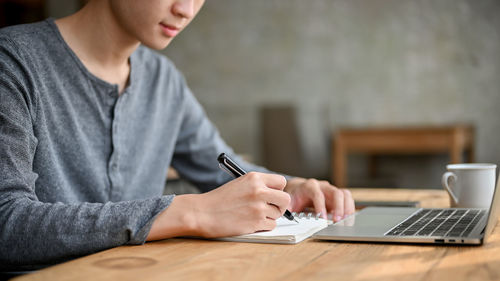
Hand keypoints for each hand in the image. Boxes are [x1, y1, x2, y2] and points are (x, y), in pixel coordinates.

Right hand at [147, 172, 289, 240]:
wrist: (201, 213)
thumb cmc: (218, 200)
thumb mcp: (239, 184)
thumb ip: (258, 186)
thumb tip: (276, 194)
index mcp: (254, 178)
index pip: (281, 181)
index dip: (278, 190)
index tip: (272, 195)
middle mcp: (259, 191)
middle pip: (285, 199)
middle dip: (280, 205)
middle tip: (270, 208)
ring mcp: (258, 207)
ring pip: (278, 214)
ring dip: (269, 217)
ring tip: (253, 215)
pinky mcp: (256, 223)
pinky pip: (271, 226)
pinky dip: (264, 226)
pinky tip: (251, 223)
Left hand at [284, 178, 354, 221]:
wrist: (298, 189)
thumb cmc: (294, 196)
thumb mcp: (288, 202)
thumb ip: (288, 209)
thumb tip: (287, 218)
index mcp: (309, 186)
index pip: (318, 194)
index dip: (321, 206)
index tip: (322, 218)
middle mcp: (322, 186)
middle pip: (335, 192)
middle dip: (338, 207)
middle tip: (337, 221)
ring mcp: (331, 189)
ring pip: (344, 194)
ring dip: (347, 208)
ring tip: (346, 221)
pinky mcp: (337, 196)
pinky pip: (347, 198)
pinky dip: (349, 208)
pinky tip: (347, 218)